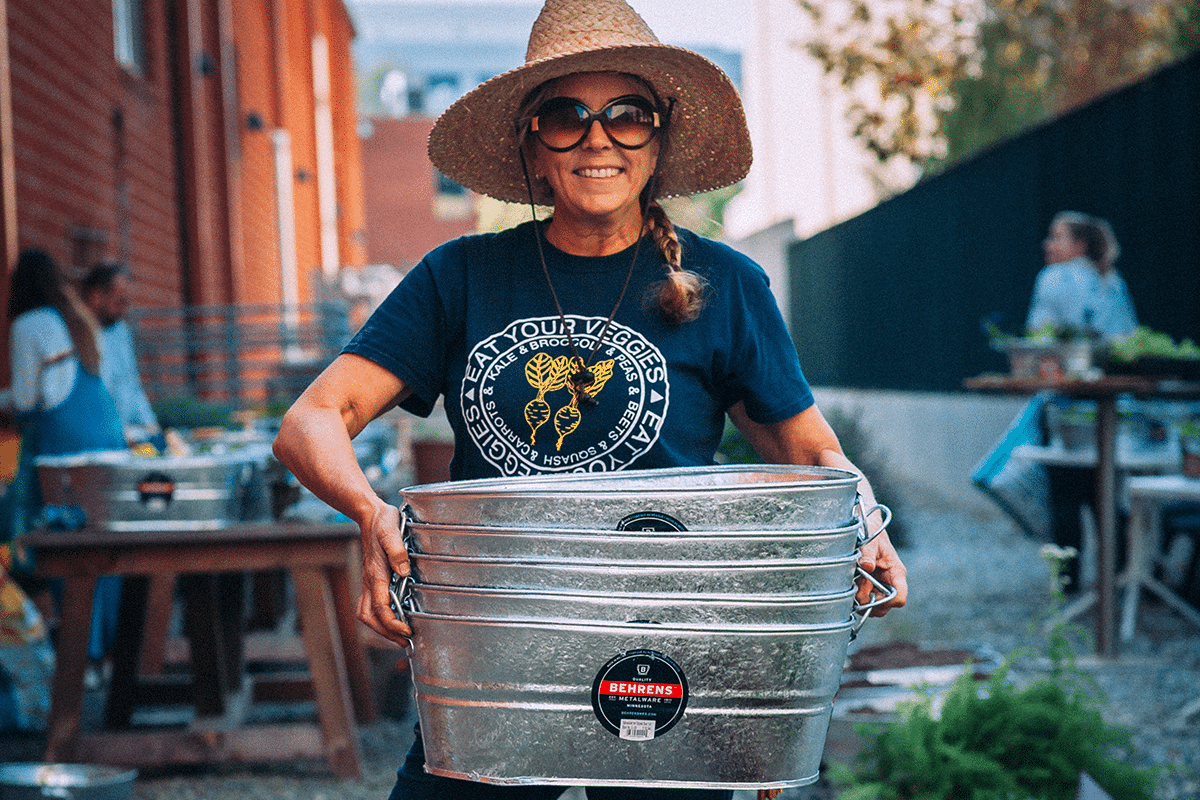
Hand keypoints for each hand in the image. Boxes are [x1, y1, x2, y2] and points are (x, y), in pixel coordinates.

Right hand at [355, 502, 413, 642]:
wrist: (370, 515)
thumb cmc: (383, 522)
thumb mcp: (392, 530)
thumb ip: (397, 551)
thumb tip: (404, 572)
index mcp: (375, 573)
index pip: (381, 607)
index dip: (393, 623)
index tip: (407, 631)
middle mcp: (369, 581)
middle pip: (370, 617)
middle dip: (386, 633)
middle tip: (405, 641)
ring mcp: (368, 581)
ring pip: (366, 613)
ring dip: (380, 628)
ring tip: (399, 636)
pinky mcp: (370, 580)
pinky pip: (368, 605)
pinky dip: (378, 618)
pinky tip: (392, 619)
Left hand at [855, 528, 907, 615]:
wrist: (866, 530)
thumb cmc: (872, 535)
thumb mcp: (870, 542)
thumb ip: (868, 554)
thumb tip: (867, 567)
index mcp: (896, 573)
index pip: (900, 597)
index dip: (887, 602)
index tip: (871, 595)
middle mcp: (890, 583)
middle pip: (885, 607)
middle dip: (870, 604)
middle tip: (856, 592)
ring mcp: (880, 587)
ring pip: (874, 607)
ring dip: (861, 601)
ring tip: (852, 586)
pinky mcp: (870, 587)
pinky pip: (864, 601)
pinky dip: (856, 598)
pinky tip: (849, 586)